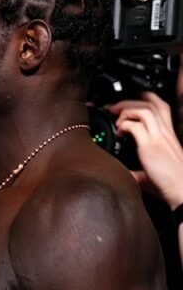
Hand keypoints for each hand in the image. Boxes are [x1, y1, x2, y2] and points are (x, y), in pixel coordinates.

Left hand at [108, 90, 182, 206]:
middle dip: (128, 101)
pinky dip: (124, 125)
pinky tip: (119, 132)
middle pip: (150, 103)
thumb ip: (139, 170)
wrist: (181, 190)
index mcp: (167, 134)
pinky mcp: (151, 146)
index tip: (126, 102)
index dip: (144, 98)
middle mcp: (165, 132)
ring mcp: (159, 138)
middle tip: (112, 107)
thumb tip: (126, 175)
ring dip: (126, 110)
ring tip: (115, 118)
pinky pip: (136, 126)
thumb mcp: (153, 170)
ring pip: (144, 110)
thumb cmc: (170, 182)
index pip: (159, 106)